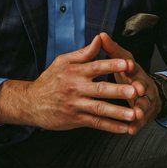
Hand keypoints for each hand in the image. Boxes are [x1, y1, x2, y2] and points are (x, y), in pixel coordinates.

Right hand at [24, 35, 143, 133]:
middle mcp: (76, 88)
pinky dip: (111, 127)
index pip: (96, 66)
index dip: (112, 65)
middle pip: (101, 89)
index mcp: (75, 71)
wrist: (31, 102)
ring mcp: (77, 105)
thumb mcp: (63, 61)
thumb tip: (100, 38)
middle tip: (135, 91)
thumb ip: (84, 52)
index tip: (127, 64)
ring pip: (100, 109)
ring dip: (118, 113)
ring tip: (134, 115)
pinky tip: (125, 129)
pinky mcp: (76, 119)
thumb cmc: (50, 79)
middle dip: (119, 90)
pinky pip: (96, 123)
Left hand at [98, 31, 160, 133]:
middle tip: (136, 91)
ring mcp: (144, 101)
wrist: (147, 92)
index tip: (127, 65)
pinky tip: (130, 131)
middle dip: (139, 88)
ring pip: (143, 105)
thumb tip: (101, 35)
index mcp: (135, 71)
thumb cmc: (129, 74)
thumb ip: (112, 50)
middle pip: (142, 86)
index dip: (130, 66)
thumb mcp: (122, 60)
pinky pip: (139, 122)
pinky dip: (136, 126)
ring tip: (135, 114)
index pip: (133, 67)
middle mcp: (142, 85)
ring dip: (140, 109)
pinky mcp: (143, 115)